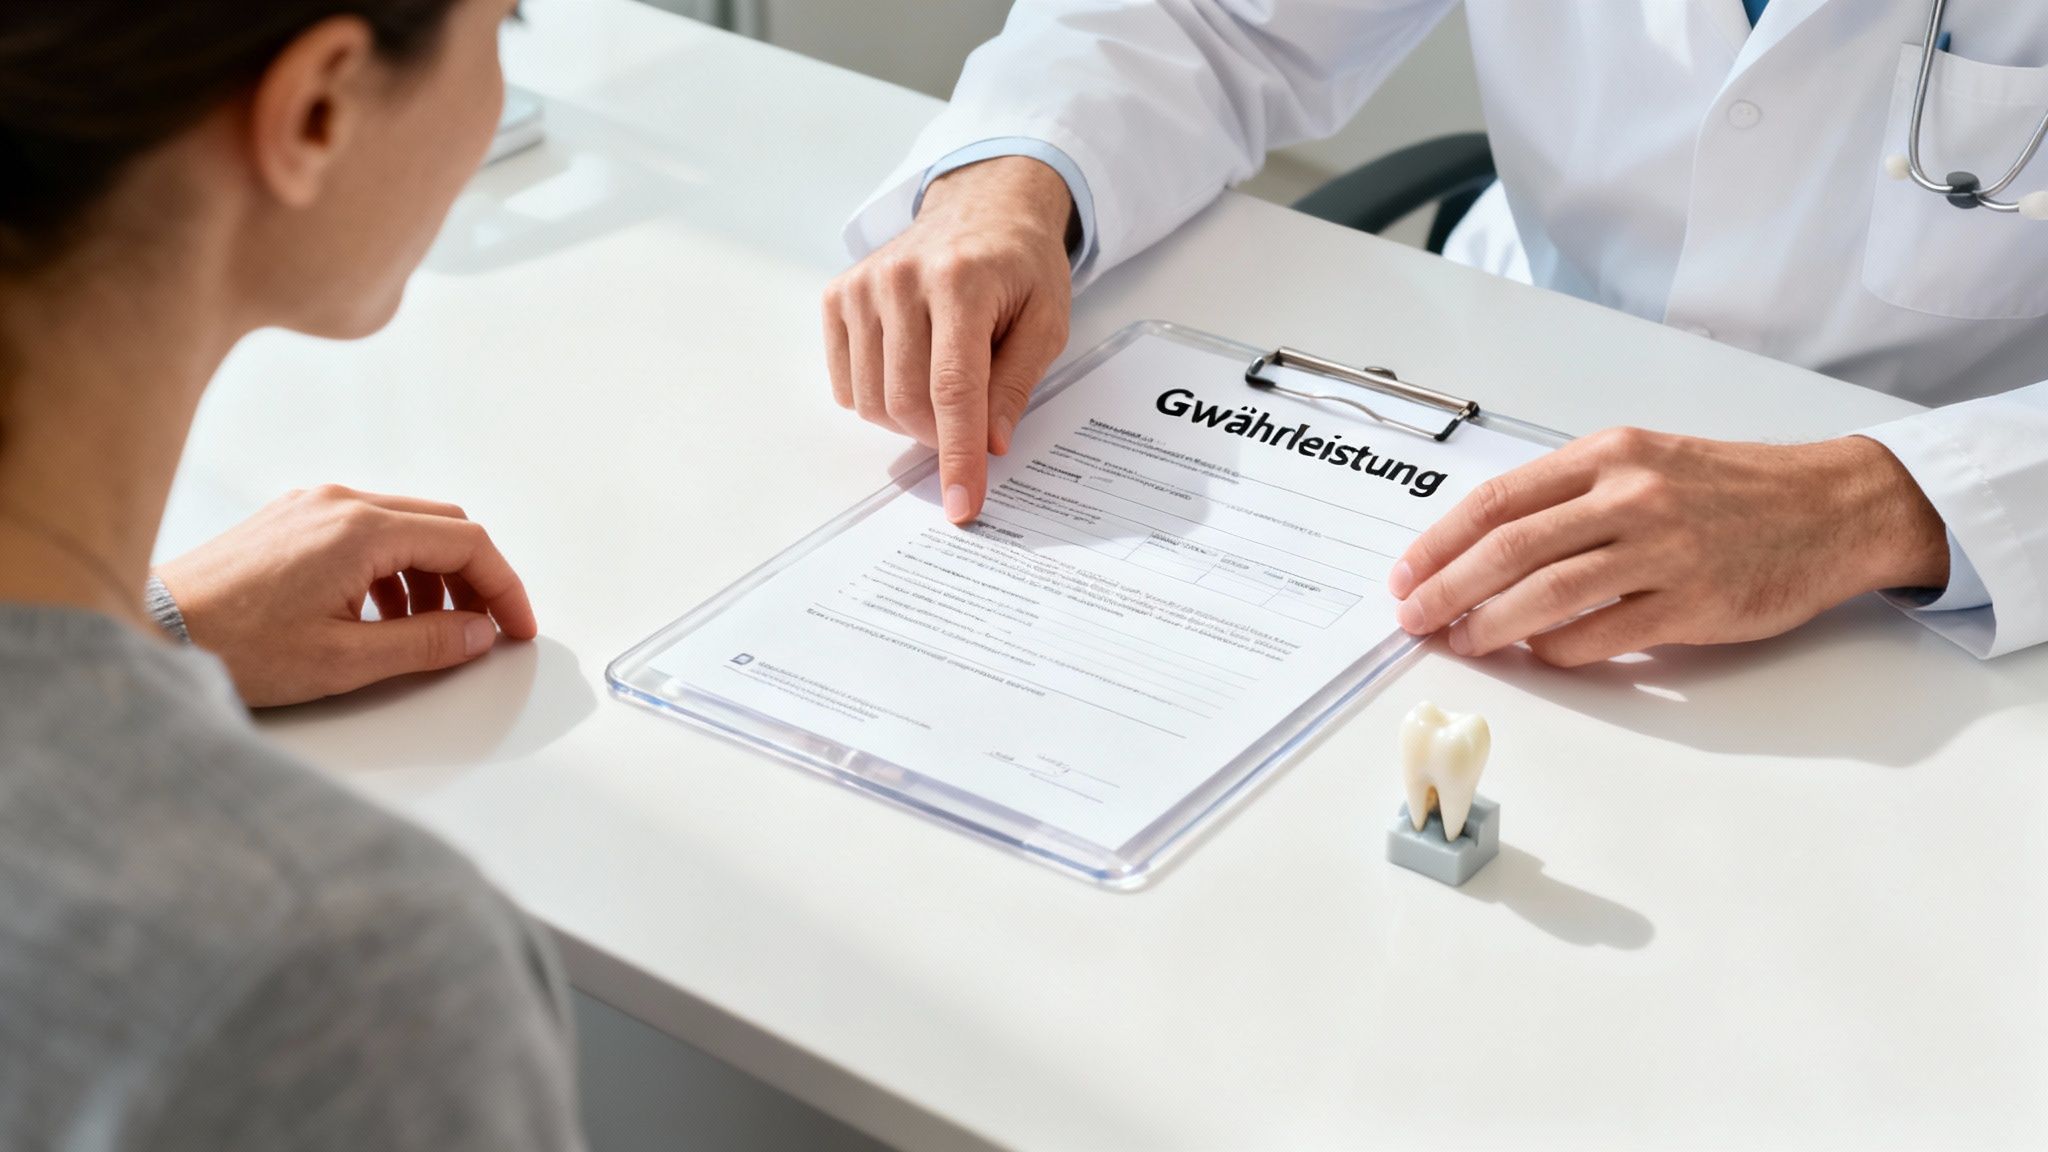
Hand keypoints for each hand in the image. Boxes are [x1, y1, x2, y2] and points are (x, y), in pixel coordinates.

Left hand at [155, 485, 538, 706]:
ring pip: (406, 526)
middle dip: (475, 577)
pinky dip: (394, 567)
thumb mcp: (346, 660)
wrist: (151, 630)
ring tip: (430, 630)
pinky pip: (367, 530)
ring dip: (434, 575)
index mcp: (361, 530)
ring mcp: (312, 506)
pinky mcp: (291, 519)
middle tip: (485, 627)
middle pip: (443, 525)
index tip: (517, 626)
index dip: (505, 587)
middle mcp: (339, 503)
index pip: (467, 541)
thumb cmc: (234, 644)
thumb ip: (426, 644)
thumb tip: (478, 633)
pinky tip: (382, 613)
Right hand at [822, 155, 1075, 522]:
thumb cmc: (1020, 266)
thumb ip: (1016, 384)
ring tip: (945, 386)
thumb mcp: (1046, 321)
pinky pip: (848, 384)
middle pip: (906, 403)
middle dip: (941, 437)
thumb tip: (989, 445)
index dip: (958, 456)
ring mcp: (862, 286)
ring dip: (911, 420)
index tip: (962, 504)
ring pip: (873, 402)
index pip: (953, 390)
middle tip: (973, 425)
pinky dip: (880, 398)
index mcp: (961, 281)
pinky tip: (911, 368)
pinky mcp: (838, 297)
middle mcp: (901, 279)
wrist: (982, 207)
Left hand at [1386, 429, 1949, 666]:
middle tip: (1413, 618)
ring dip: (1491, 626)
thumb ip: (1571, 496)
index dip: (1439, 543)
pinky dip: (1557, 650)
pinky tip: (1537, 654)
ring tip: (1462, 642)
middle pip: (1508, 549)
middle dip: (1446, 589)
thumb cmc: (1733, 489)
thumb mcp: (1645, 461)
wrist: (1834, 506)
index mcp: (1608, 455)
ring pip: (1547, 594)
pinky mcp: (1694, 604)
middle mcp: (1631, 496)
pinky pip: (1603, 635)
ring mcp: (1663, 550)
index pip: (1498, 501)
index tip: (1406, 574)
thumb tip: (1485, 547)